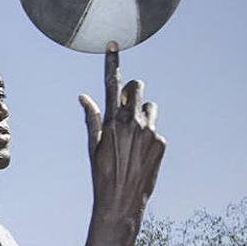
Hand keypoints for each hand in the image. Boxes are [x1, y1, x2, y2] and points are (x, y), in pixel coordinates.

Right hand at [78, 43, 164, 245]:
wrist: (121, 202)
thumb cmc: (101, 174)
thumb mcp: (91, 146)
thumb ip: (91, 118)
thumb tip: (85, 96)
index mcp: (111, 121)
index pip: (111, 84)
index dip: (112, 62)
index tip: (112, 43)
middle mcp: (132, 122)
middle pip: (137, 88)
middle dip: (132, 91)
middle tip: (126, 105)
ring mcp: (149, 132)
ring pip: (149, 108)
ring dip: (142, 114)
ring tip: (132, 138)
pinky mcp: (162, 142)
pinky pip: (155, 129)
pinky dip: (149, 136)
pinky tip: (141, 154)